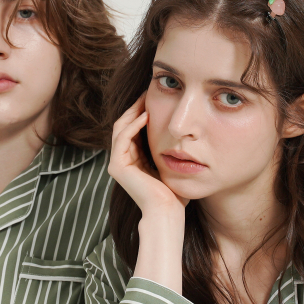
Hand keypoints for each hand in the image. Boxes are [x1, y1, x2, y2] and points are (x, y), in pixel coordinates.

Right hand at [108, 94, 186, 217]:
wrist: (167, 211)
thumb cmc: (174, 194)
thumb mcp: (172, 165)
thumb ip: (172, 150)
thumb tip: (186, 135)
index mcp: (134, 161)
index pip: (133, 129)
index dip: (141, 111)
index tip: (154, 98)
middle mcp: (122, 161)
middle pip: (124, 125)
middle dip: (135, 107)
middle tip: (147, 92)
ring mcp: (117, 164)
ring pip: (120, 128)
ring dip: (133, 112)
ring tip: (146, 99)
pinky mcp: (117, 167)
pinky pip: (122, 138)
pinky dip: (133, 125)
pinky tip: (146, 115)